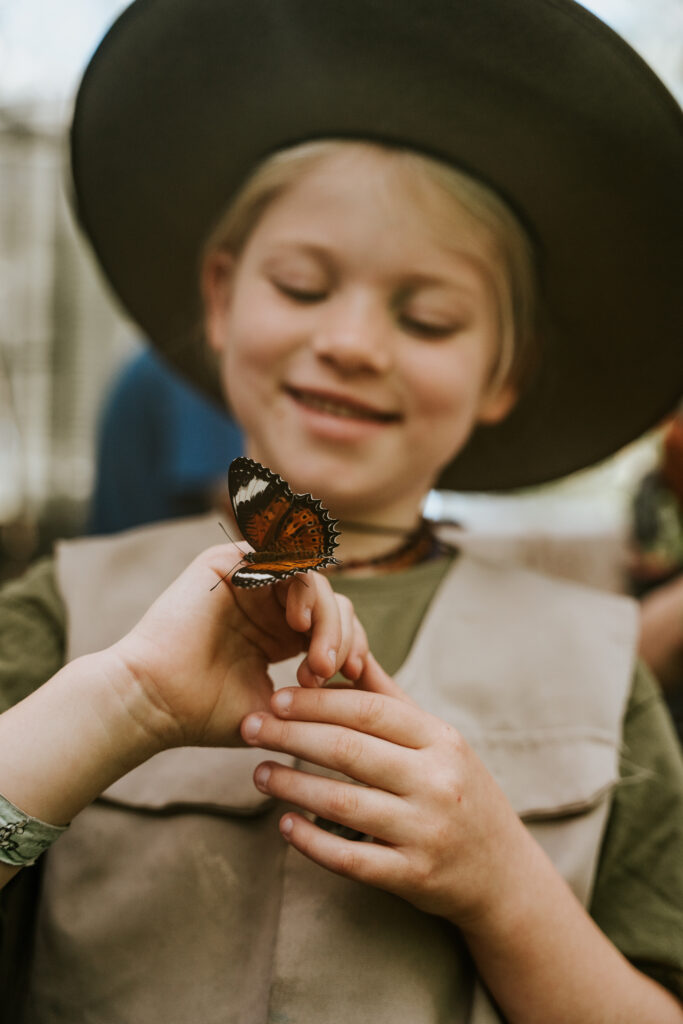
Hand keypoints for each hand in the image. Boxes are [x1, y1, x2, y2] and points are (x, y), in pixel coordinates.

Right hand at [111, 544, 367, 748]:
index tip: (354, 678)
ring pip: (313, 580)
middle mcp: (265, 603)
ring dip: (326, 619)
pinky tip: (299, 624)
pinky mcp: (227, 563)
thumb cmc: (207, 712)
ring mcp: (247, 580)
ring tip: (318, 660)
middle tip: (331, 673)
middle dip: (342, 636)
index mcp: (276, 633)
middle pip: (330, 600)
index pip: (333, 624)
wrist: (156, 703)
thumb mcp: (278, 706)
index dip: (352, 645)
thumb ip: (316, 692)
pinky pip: (280, 557)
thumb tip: (363, 690)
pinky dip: (300, 586)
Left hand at [240, 657, 531, 928]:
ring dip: (292, 786)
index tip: (276, 697)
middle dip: (291, 736)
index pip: (369, 710)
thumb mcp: (438, 740)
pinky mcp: (412, 876)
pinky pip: (350, 858)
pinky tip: (284, 825)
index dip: (317, 701)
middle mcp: (436, 782)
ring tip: (258, 773)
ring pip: (343, 804)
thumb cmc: (460, 791)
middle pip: (349, 751)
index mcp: (441, 740)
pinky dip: (312, 841)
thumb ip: (390, 698)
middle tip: (250, 727)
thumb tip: (346, 650)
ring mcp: (425, 831)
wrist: (503, 873)